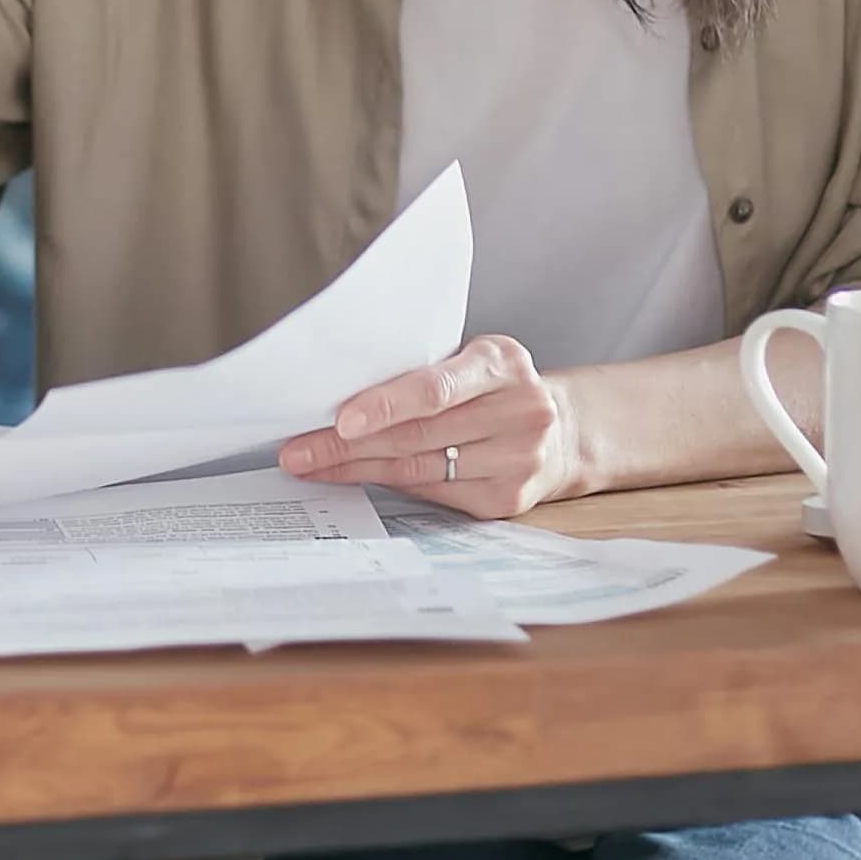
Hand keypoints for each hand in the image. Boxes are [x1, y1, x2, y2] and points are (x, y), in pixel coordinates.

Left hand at [278, 332, 585, 518]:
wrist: (562, 432)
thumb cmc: (497, 388)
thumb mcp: (475, 359)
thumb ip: (426, 370)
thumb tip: (341, 392)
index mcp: (502, 363)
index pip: (436, 388)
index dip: (385, 405)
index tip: (339, 419)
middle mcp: (518, 412)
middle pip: (416, 435)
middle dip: (346, 444)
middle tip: (298, 449)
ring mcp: (517, 461)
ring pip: (417, 468)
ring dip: (356, 468)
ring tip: (311, 464)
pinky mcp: (506, 500)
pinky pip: (432, 491)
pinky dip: (388, 483)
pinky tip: (355, 476)